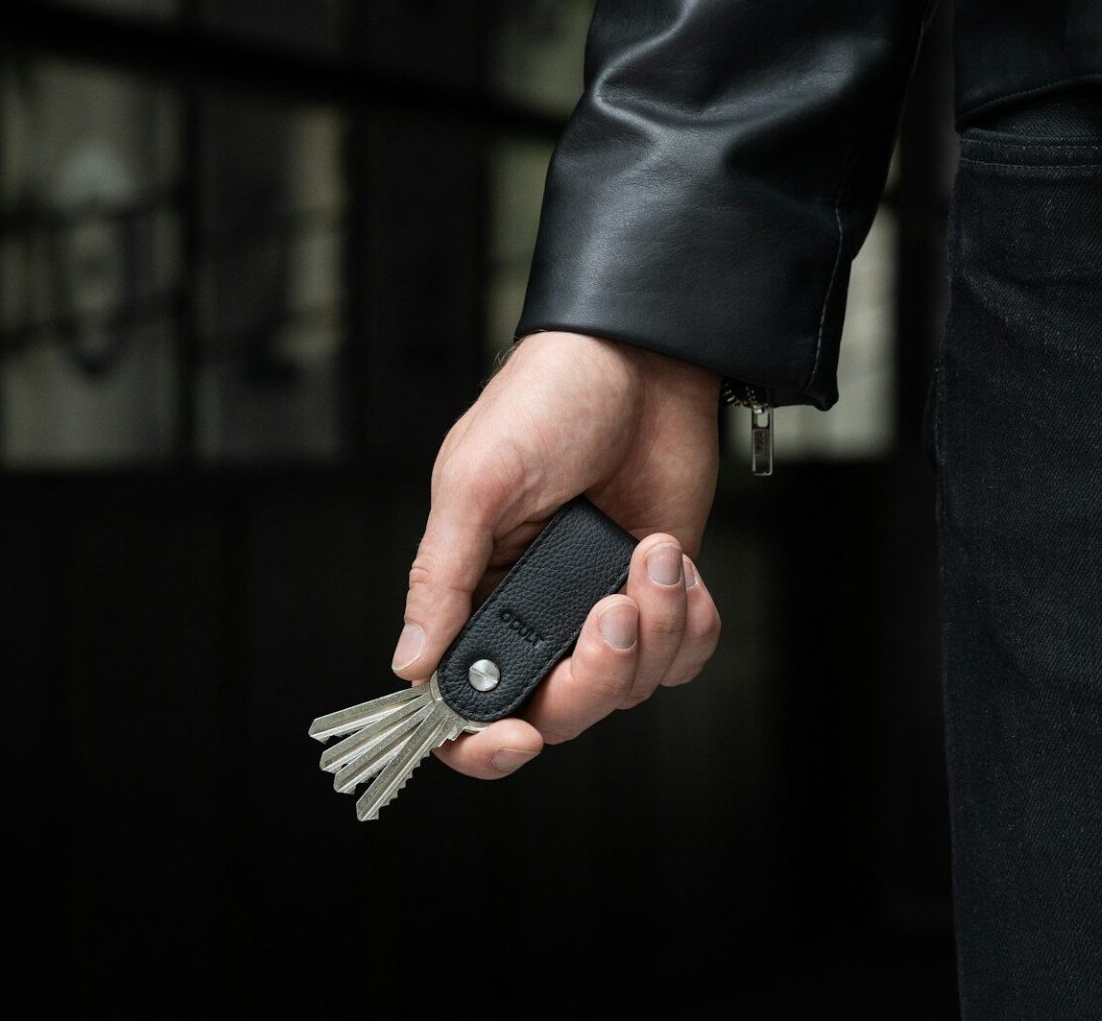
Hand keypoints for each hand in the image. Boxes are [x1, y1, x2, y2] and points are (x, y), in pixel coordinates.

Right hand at [392, 331, 722, 778]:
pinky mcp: (660, 591)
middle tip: (612, 612)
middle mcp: (537, 613)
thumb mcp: (476, 482)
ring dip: (655, 629)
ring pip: (630, 684)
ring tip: (651, 552)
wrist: (642, 357)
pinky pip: (684, 652)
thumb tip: (408, 667)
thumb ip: (443, 577)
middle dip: (596, 676)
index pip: (465, 702)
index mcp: (475, 592)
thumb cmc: (547, 401)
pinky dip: (692, 621)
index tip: (518, 740)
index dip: (485, 743)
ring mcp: (602, 606)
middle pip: (560, 710)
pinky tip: (674, 560)